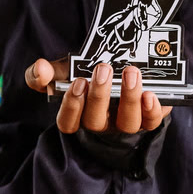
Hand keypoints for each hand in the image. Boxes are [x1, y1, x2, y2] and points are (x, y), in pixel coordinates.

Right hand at [25, 59, 170, 134]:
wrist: (123, 68)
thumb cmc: (89, 76)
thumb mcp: (64, 72)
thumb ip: (44, 73)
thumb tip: (40, 70)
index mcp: (79, 117)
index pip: (68, 124)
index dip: (72, 106)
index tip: (78, 82)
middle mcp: (103, 125)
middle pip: (96, 122)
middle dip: (99, 96)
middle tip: (103, 69)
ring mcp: (126, 124)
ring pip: (127, 123)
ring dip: (129, 98)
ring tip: (130, 73)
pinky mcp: (149, 118)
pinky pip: (152, 122)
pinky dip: (152, 109)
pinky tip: (149, 93)